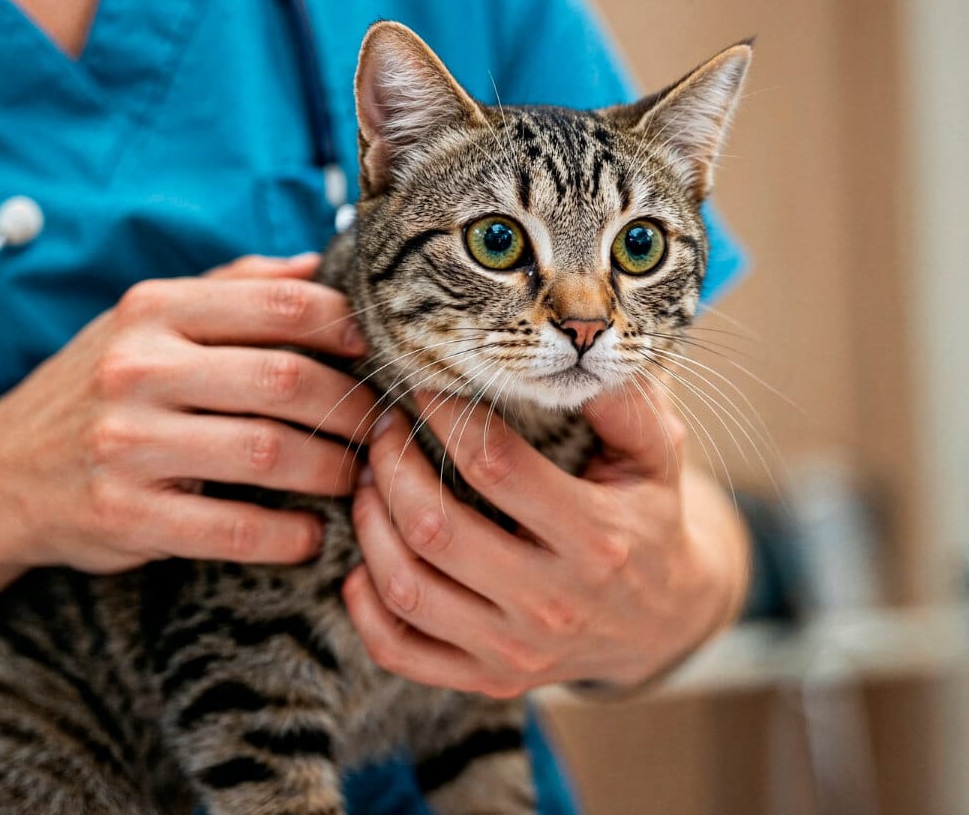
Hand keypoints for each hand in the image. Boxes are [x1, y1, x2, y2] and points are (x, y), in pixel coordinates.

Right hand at [0, 254, 378, 573]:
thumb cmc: (89, 391)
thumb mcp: (141, 322)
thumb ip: (228, 290)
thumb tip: (318, 265)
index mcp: (152, 311)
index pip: (280, 305)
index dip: (347, 329)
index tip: (374, 355)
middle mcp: (137, 369)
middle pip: (287, 380)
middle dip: (352, 409)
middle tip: (377, 430)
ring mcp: (128, 444)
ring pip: (271, 453)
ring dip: (332, 472)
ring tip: (351, 479)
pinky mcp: (127, 515)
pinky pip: (236, 529)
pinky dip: (289, 536)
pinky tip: (307, 534)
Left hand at [342, 380, 741, 696]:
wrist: (665, 621)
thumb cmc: (648, 517)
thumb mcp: (657, 457)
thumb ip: (627, 403)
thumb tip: (579, 348)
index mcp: (596, 538)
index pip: (493, 466)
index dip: (444, 416)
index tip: (421, 384)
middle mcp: (553, 602)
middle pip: (435, 529)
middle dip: (392, 468)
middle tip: (383, 431)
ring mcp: (517, 649)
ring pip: (407, 589)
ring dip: (371, 527)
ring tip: (369, 482)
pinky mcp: (489, 679)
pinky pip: (401, 651)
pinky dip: (365, 608)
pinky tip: (362, 563)